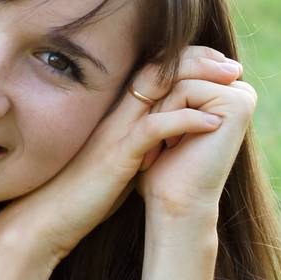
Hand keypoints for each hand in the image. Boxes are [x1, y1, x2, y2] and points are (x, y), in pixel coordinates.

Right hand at [0, 46, 252, 266]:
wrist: (48, 218)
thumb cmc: (84, 194)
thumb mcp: (117, 160)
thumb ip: (140, 145)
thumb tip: (169, 144)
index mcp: (115, 114)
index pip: (153, 72)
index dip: (186, 61)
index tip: (219, 64)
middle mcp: (114, 115)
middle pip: (158, 70)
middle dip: (198, 60)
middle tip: (232, 65)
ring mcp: (115, 132)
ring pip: (157, 89)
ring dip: (198, 81)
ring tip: (231, 81)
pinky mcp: (116, 155)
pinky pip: (154, 128)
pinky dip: (185, 120)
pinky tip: (214, 121)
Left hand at [134, 58, 256, 220]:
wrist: (174, 200)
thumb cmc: (164, 163)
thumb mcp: (164, 112)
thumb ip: (170, 80)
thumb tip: (160, 42)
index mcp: (225, 90)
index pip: (180, 63)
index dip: (157, 90)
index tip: (157, 127)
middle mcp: (239, 90)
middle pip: (181, 67)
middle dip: (159, 99)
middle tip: (156, 136)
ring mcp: (243, 94)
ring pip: (181, 78)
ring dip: (162, 111)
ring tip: (166, 143)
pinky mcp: (239, 103)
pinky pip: (187, 89)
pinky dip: (170, 115)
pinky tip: (176, 145)